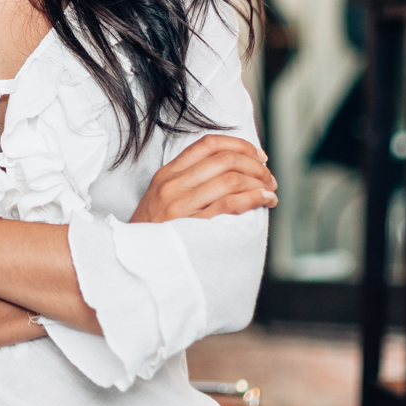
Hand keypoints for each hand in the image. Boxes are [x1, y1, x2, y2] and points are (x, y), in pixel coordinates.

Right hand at [130, 134, 276, 222]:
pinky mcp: (193, 226)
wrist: (135, 261)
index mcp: (167, 174)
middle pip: (224, 160)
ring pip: (231, 179)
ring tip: (270, 192)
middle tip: (269, 177)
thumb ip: (188, 180)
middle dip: (255, 166)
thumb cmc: (154, 231)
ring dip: (260, 183)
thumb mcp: (160, 197)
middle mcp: (173, 186)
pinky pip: (230, 204)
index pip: (208, 144)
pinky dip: (254, 198)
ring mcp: (181, 205)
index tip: (257, 155)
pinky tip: (265, 200)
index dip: (239, 145)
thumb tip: (231, 169)